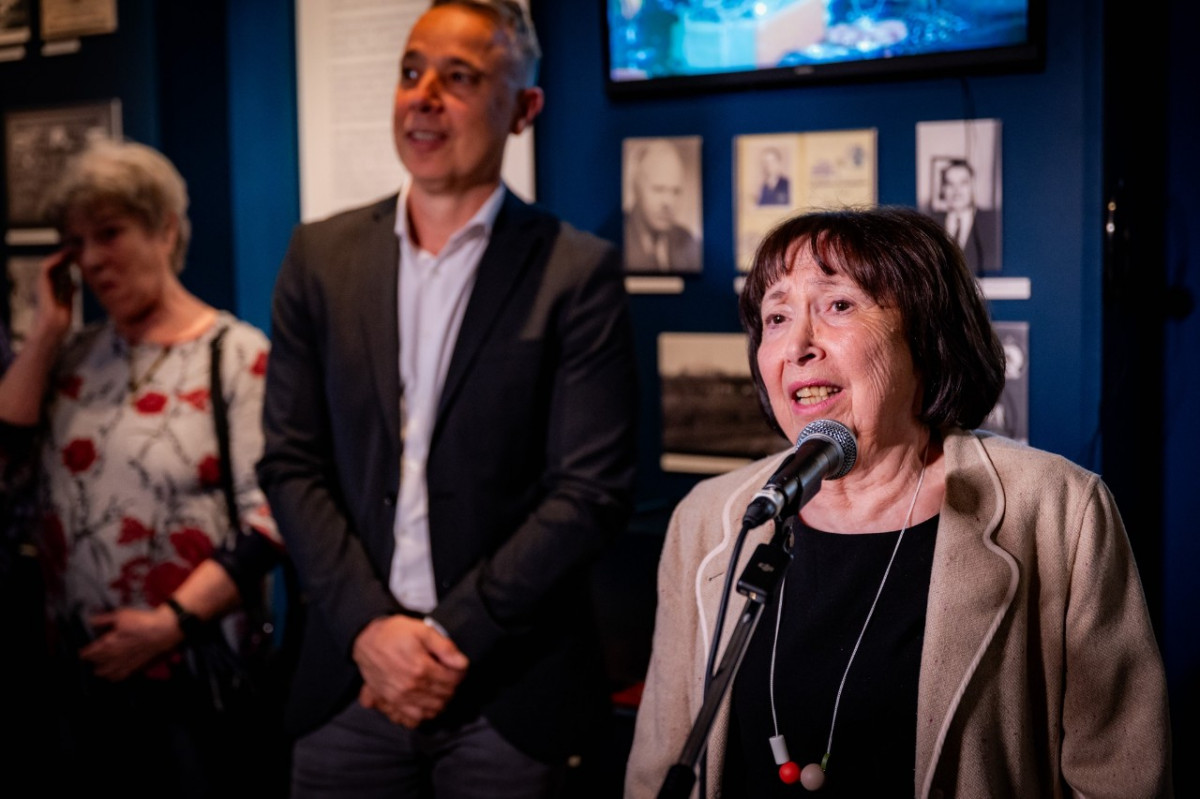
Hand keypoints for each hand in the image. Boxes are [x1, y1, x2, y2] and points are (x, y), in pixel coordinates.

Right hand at [34, 249, 75, 341]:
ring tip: (72, 249)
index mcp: (52, 289)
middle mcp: (46, 285)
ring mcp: (42, 284)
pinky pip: (45, 267)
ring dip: (60, 255)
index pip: (59, 271)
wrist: (53, 328)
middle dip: (65, 256)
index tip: (80, 256)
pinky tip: (65, 256)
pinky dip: (55, 260)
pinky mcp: (41, 284)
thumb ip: (70, 292)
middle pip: (55, 265)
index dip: (68, 262)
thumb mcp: (69, 303)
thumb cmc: (60, 321)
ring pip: (49, 263)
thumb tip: (74, 283)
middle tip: (78, 249)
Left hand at [80, 605, 182, 681]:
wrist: (163, 630)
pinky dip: (113, 677)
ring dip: (100, 671)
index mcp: (107, 643)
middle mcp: (113, 656)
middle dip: (91, 661)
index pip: (90, 652)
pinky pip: (120, 676)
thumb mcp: (121, 614)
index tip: (80, 652)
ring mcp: (124, 663)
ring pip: (106, 672)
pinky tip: (112, 676)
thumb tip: (90, 621)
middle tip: (88, 659)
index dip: (83, 652)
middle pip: (97, 663)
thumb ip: (104, 619)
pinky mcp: (135, 666)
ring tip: (97, 669)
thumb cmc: (142, 621)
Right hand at [352, 615, 468, 727]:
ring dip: (441, 701)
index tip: (458, 667)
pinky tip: (426, 703)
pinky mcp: (390, 703)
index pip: (453, 680)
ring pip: (432, 710)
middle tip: (450, 676)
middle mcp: (411, 687)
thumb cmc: (394, 633)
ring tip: (440, 689)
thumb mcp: (423, 631)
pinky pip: (412, 719)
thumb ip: (445, 648)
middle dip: (452, 687)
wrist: (366, 640)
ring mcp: (400, 698)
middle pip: (444, 696)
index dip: (460, 673)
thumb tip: (462, 663)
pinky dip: (423, 715)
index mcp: (421, 668)